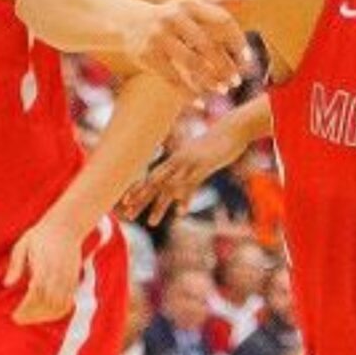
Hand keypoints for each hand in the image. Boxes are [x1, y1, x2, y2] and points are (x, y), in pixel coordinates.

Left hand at [4, 212, 88, 324]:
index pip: (36, 292)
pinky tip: (44, 315)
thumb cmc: (40, 235)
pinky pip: (68, 302)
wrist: (67, 225)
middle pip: (48, 302)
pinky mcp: (74, 280)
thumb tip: (7, 284)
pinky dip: (57, 312)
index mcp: (44, 264)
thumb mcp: (22, 245)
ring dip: (45, 316)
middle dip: (33, 315)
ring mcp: (68, 277)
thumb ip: (15, 264)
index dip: (26, 307)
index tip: (15, 315)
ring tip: (30, 318)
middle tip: (19, 319)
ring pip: (59, 305)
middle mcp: (58, 272)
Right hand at [119, 0, 250, 94]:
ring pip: (191, 63)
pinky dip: (187, 93)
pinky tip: (200, 103)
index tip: (247, 59)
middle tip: (236, 82)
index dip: (237, 41)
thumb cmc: (168, 13)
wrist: (125, 21)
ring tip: (222, 91)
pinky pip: (172, 78)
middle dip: (225, 66)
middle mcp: (173, 17)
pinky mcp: (147, 55)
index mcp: (189, 3)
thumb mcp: (190, 2)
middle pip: (208, 45)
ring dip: (209, 81)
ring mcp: (158, 37)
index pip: (222, 21)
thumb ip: (220, 0)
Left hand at [120, 121, 247, 224]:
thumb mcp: (197, 159)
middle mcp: (177, 162)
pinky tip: (180, 213)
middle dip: (140, 200)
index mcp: (173, 160)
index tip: (125, 203)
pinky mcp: (203, 166)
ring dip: (160, 206)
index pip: (150, 177)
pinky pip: (191, 185)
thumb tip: (178, 192)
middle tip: (129, 216)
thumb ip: (186, 174)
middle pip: (154, 184)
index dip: (137, 189)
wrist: (231, 131)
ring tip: (151, 223)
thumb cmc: (213, 145)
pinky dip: (186, 198)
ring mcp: (189, 164)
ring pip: (170, 188)